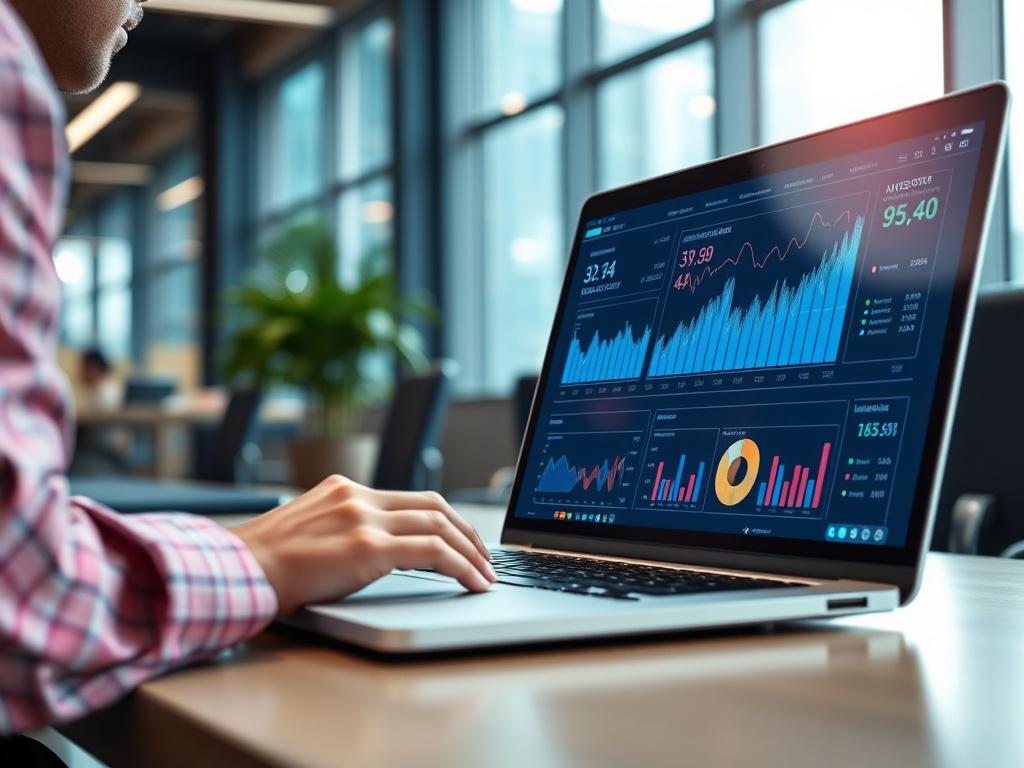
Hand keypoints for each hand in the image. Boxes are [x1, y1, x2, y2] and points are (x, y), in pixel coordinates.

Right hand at [233, 475, 495, 614]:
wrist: (236, 570)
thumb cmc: (263, 564)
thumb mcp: (308, 533)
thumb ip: (341, 531)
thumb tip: (373, 552)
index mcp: (344, 490)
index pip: (410, 499)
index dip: (444, 520)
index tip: (460, 539)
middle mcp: (358, 497)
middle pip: (433, 506)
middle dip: (467, 533)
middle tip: (484, 557)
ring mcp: (364, 518)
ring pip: (439, 527)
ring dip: (471, 553)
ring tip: (486, 575)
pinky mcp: (368, 546)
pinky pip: (432, 553)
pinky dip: (461, 567)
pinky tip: (473, 583)